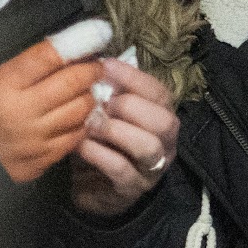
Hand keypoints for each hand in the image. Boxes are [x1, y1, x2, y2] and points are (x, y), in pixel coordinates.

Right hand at [0, 39, 100, 182]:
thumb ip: (29, 64)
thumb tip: (71, 43)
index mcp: (2, 85)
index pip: (49, 55)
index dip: (80, 40)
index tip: (99, 31)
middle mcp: (20, 112)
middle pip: (73, 82)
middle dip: (92, 70)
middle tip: (97, 65)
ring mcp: (34, 139)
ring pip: (82, 109)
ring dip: (90, 96)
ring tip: (87, 90)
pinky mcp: (43, 159)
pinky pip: (77, 137)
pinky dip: (82, 123)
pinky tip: (78, 116)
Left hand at [69, 56, 180, 216]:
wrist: (94, 188)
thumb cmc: (103, 143)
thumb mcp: (107, 114)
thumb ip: (108, 92)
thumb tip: (94, 59)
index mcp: (161, 117)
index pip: (160, 93)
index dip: (135, 78)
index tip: (105, 66)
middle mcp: (165, 142)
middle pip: (165, 120)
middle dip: (131, 106)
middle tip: (101, 102)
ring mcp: (152, 168)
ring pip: (148, 146)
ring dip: (116, 131)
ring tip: (91, 125)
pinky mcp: (132, 189)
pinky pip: (121, 170)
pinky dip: (100, 154)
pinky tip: (82, 145)